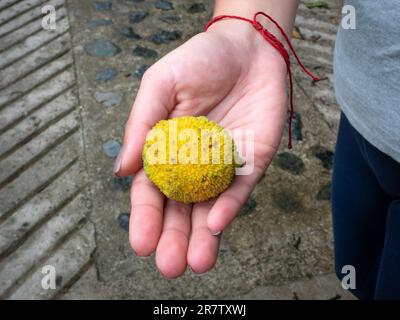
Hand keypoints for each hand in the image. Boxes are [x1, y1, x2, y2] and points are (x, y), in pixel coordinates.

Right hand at [115, 20, 287, 277]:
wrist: (247, 49)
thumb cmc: (199, 61)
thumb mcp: (160, 84)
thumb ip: (141, 125)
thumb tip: (121, 170)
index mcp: (165, 151)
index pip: (152, 192)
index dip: (146, 218)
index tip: (141, 243)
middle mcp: (192, 165)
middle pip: (181, 209)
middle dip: (174, 239)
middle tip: (169, 266)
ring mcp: (222, 167)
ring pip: (211, 209)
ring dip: (204, 237)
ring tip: (196, 262)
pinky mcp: (251, 163)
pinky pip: (239, 189)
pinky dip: (229, 206)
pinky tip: (216, 222)